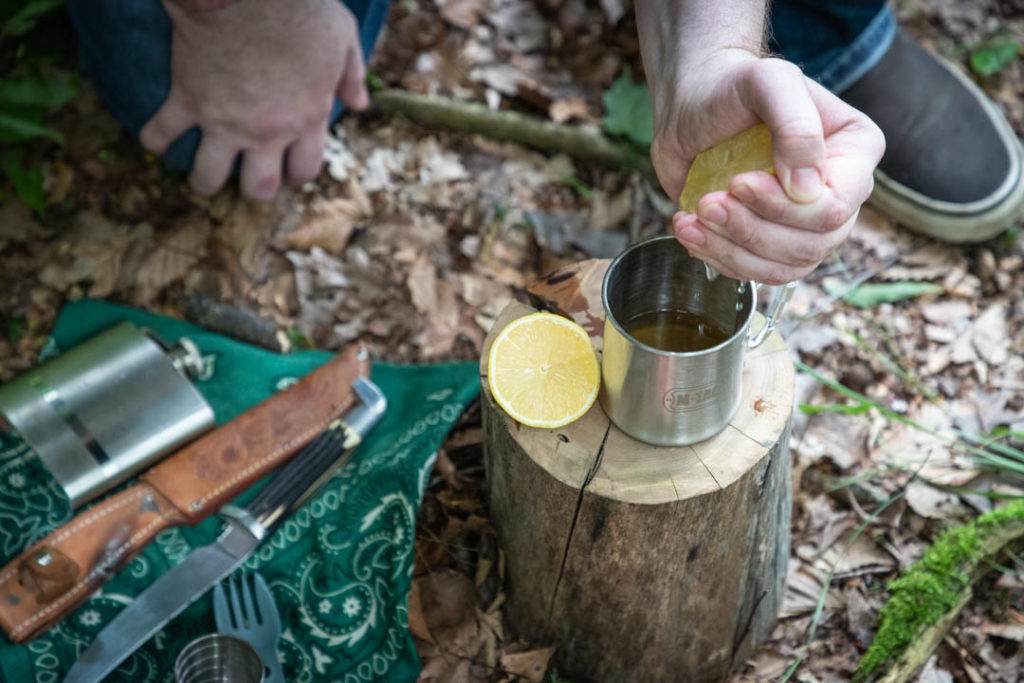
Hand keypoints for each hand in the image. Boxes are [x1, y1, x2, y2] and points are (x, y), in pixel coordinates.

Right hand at [141, 0, 368, 198]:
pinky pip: (162, 131)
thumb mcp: (343, 37)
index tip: (289, 167)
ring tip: (203, 176)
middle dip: (255, 189)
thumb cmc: (301, 8)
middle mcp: (267, 131)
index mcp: (307, 119)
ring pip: (209, 175)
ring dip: (205, 180)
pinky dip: (154, 138)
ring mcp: (224, 120)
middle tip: (249, 179)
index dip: (297, 173)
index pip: (305, 169)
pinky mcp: (188, 99)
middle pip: (260, 186)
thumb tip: (360, 103)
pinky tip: (154, 140)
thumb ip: (352, 75)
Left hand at [651, 50, 884, 283]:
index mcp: (854, 154)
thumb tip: (808, 192)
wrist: (694, 105)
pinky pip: (755, 272)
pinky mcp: (767, 240)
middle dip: (752, 230)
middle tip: (709, 203)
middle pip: (811, 245)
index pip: (834, 208)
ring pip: (783, 267)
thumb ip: (796, 127)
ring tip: (694, 219)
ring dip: (732, 250)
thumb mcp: (769, 83)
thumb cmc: (735, 85)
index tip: (738, 182)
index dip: (784, 208)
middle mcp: (838, 194)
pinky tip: (690, 231)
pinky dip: (718, 258)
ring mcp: (803, 223)